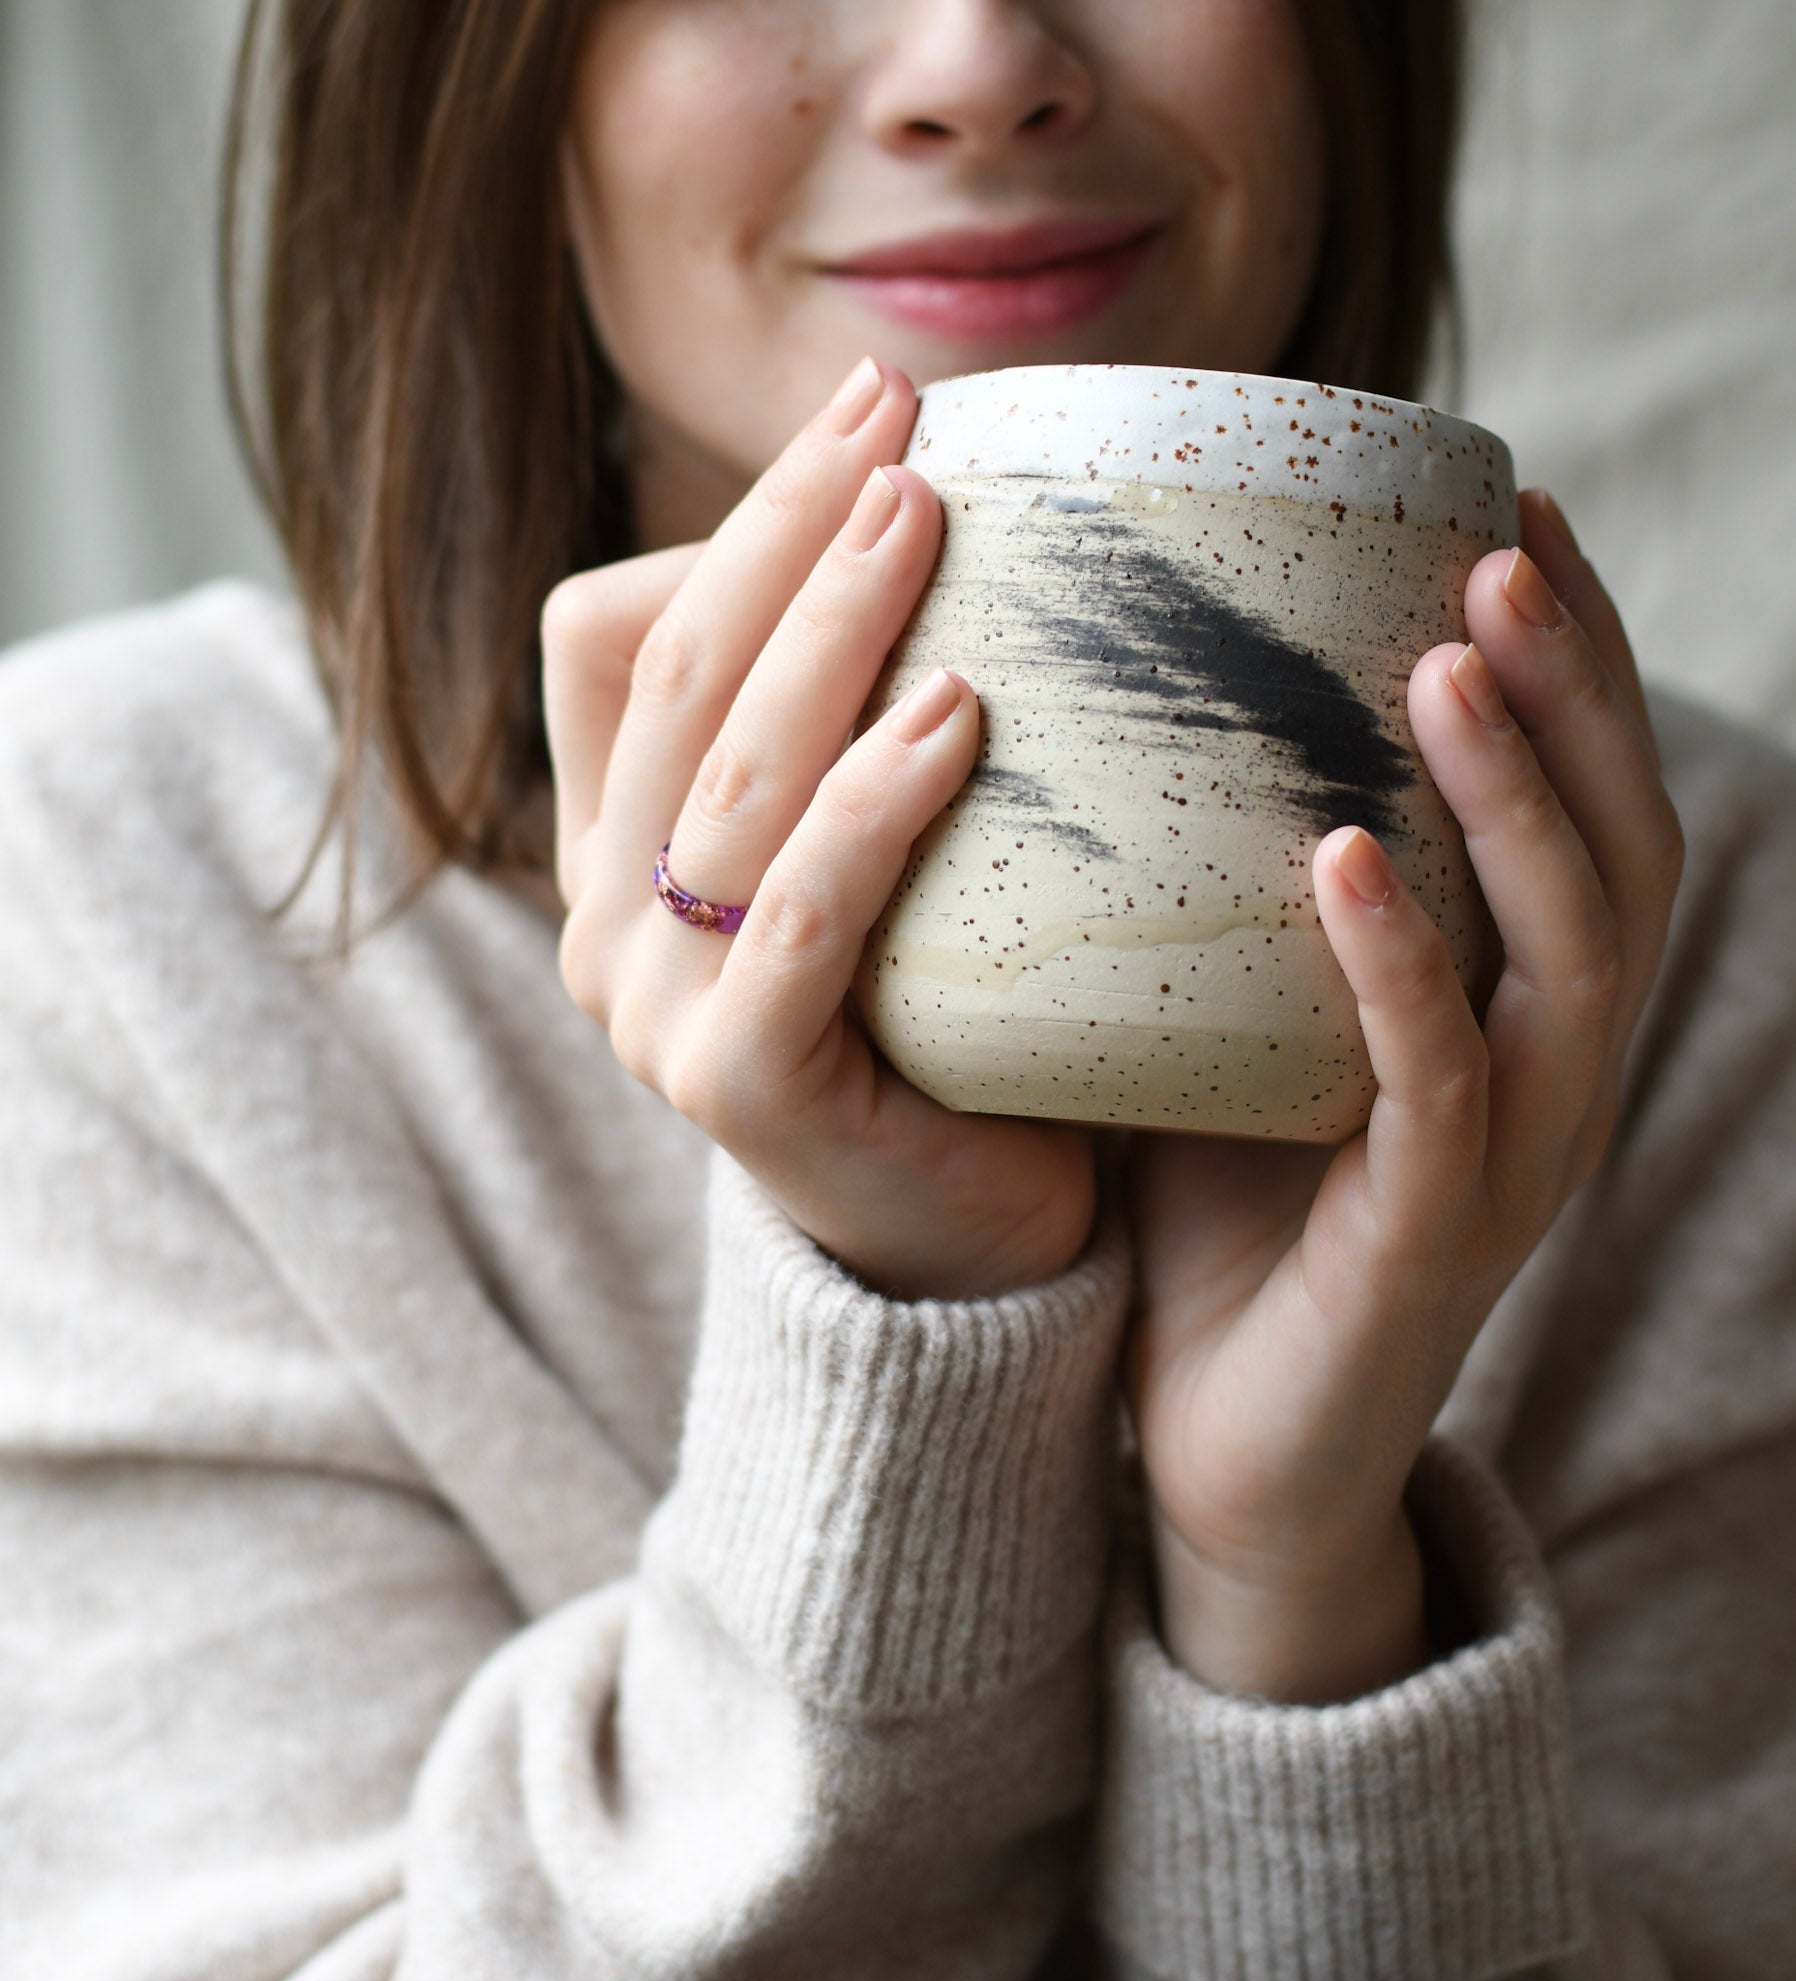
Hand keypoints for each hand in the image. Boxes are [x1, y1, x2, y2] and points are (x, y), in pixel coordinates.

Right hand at [544, 359, 1094, 1301]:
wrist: (966, 1235)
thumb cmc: (946, 1016)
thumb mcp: (879, 848)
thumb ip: (860, 722)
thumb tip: (955, 511)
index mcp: (618, 846)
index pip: (612, 638)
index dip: (729, 525)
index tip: (869, 428)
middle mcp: (604, 919)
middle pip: (677, 675)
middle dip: (784, 527)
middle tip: (897, 414)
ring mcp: (652, 1010)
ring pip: (730, 776)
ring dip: (829, 629)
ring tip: (928, 515)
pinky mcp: (735, 1088)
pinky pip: (797, 915)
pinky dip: (871, 805)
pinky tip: (959, 713)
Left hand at [1125, 491, 1683, 1702]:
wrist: (1219, 1442)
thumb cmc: (1217, 1208)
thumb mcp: (1231, 1017)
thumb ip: (1223, 888)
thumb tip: (1109, 706)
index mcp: (1516, 1000)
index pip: (1584, 802)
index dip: (1573, 660)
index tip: (1509, 510)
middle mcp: (1549, 1065)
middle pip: (1621, 846)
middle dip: (1576, 690)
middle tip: (1505, 548)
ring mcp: (1510, 1158)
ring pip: (1570, 952)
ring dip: (1517, 796)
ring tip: (1450, 658)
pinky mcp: (1432, 1244)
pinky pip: (1442, 1088)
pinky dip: (1402, 967)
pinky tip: (1343, 861)